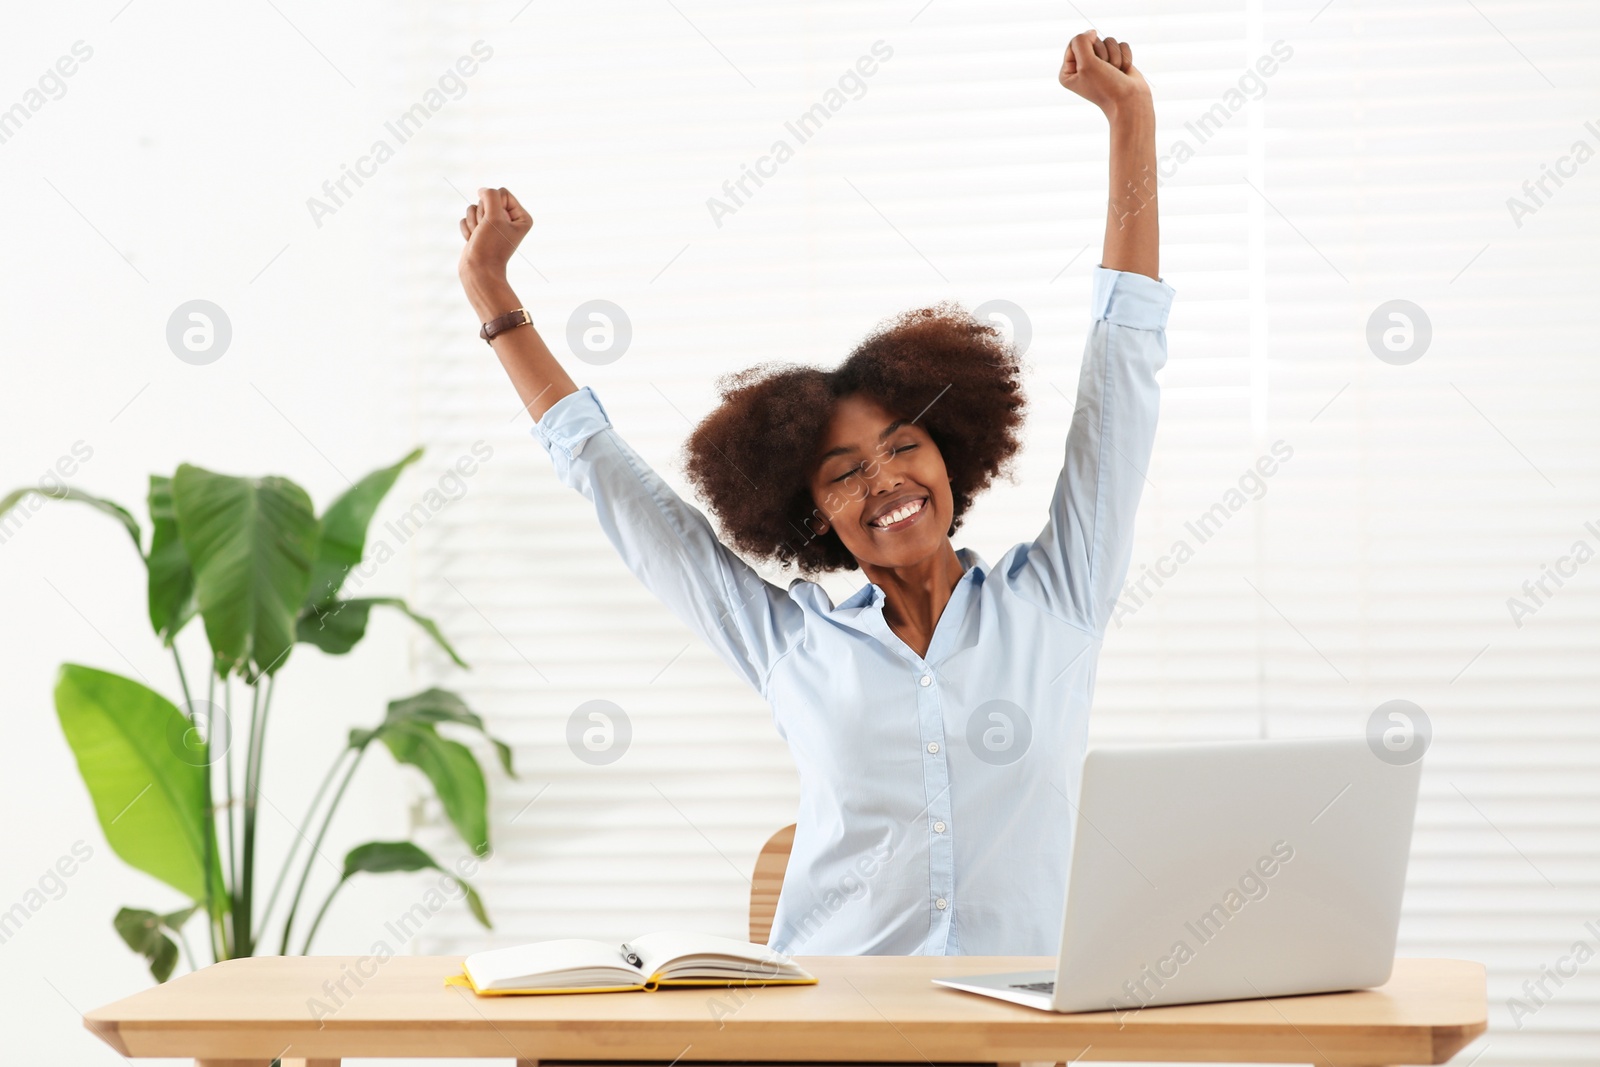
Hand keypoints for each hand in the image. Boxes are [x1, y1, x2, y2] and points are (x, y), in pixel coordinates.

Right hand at [458, 186, 531, 310]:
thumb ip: (490, 196)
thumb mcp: (494, 217)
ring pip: (474, 207)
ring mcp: (493, 225)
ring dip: (473, 222)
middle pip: (487, 199)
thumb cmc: (490, 246)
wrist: (478, 271)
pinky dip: (467, 229)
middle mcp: (509, 220)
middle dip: (482, 214)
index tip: (494, 223)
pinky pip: (466, 217)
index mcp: (522, 217)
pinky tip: (473, 240)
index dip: (492, 205)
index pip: (502, 192)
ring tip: (479, 237)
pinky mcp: (479, 230)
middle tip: (486, 232)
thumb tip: (482, 190)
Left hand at [1058, 30, 1149, 115]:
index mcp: (1068, 72)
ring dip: (1115, 56)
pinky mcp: (1116, 61)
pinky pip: (1121, 45)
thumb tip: (1091, 32)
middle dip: (1103, 54)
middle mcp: (1082, 67)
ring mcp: (1100, 64)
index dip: (1087, 49)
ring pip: (1108, 41)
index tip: (1092, 66)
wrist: (1129, 101)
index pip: (1074, 42)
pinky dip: (1125, 56)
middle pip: (1092, 40)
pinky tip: (1123, 71)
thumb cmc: (1106, 86)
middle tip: (1105, 71)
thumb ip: (1081, 42)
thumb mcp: (1086, 63)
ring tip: (1115, 72)